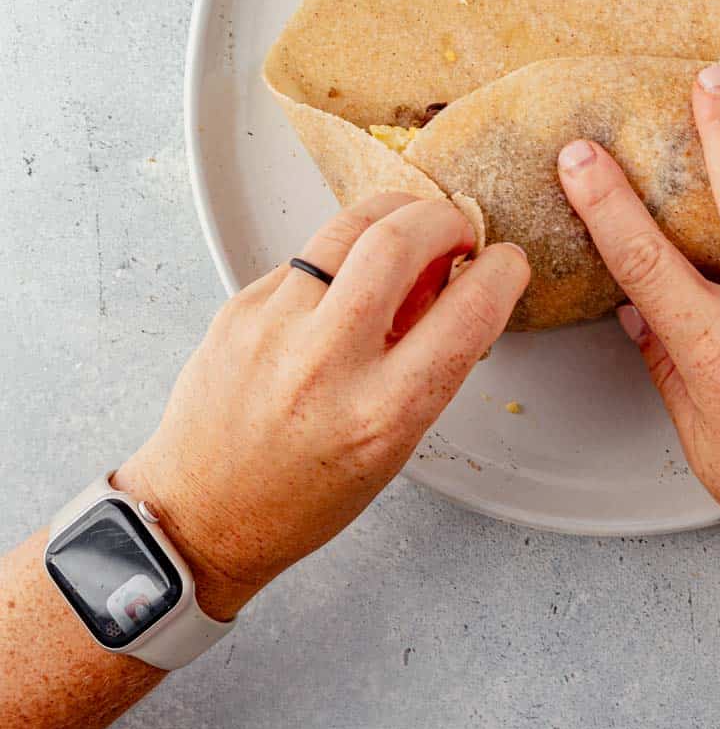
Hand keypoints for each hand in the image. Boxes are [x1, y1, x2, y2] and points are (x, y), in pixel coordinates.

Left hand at [115, 194, 528, 617]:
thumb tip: (449, 283)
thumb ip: (430, 364)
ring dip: (394, 214)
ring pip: (348, 225)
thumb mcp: (395, 445)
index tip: (506, 263)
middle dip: (446, 217)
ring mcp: (275, 328)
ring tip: (407, 233)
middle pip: (402, 238)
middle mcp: (328, 362)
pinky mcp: (238, 308)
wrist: (202, 515)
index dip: (503, 272)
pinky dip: (339, 257)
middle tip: (455, 233)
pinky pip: (304, 256)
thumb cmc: (304, 495)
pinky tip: (344, 284)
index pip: (469, 311)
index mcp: (385, 411)